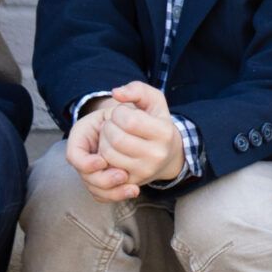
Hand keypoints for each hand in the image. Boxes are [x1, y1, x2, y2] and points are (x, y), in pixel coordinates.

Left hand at [74, 80, 185, 200]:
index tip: (122, 113)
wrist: (168, 155)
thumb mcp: (154, 101)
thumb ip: (136, 89)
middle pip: (117, 139)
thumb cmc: (157, 122)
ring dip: (103, 141)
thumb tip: (116, 93)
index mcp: (164, 133)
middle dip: (108, 127)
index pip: (129, 121)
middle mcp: (157, 155)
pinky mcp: (133, 182)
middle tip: (113, 124)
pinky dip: (103, 158)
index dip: (119, 113)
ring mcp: (145, 172)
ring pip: (109, 155)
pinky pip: (107, 170)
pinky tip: (110, 150)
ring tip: (110, 136)